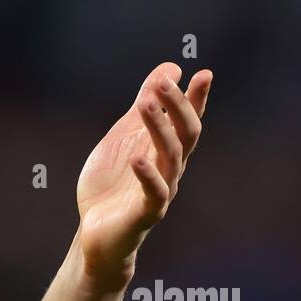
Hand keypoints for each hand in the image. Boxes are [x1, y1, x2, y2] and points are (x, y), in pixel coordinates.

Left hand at [75, 62, 212, 291]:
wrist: (96, 232)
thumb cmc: (113, 184)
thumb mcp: (125, 135)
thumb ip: (146, 106)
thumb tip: (169, 68)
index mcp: (165, 150)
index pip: (187, 121)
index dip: (196, 99)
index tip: (204, 74)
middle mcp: (170, 169)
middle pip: (185, 135)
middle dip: (177, 107)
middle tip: (164, 81)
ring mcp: (161, 192)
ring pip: (170, 157)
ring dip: (160, 129)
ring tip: (145, 103)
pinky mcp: (146, 214)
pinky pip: (155, 194)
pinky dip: (147, 175)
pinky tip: (139, 157)